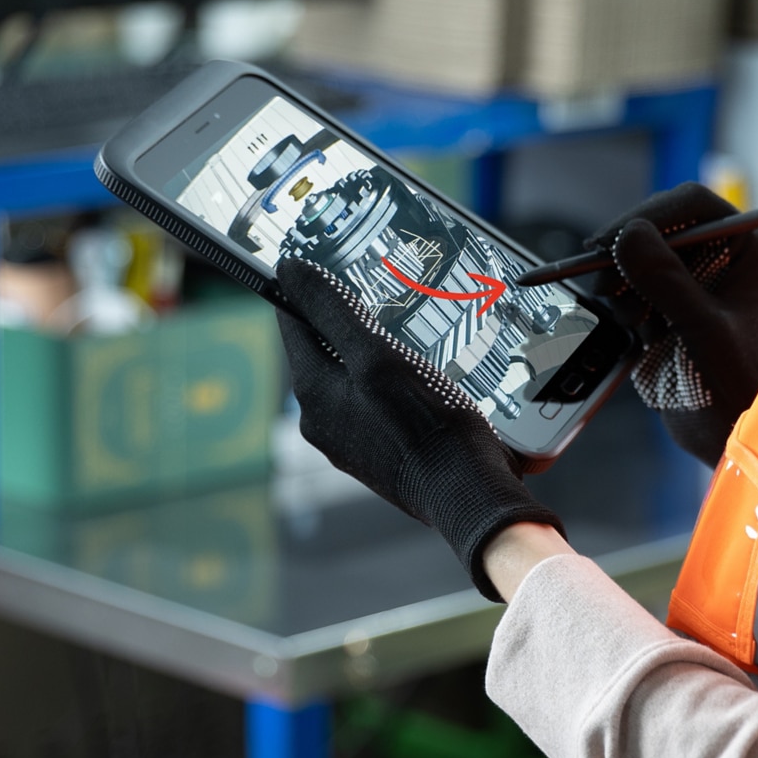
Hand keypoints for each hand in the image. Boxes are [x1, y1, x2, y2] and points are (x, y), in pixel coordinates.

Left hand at [274, 259, 564, 601]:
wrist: (469, 497)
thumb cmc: (427, 427)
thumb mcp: (378, 357)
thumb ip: (333, 312)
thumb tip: (289, 270)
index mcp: (314, 394)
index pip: (294, 325)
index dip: (305, 289)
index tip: (322, 260)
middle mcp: (325, 421)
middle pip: (325, 350)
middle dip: (346, 318)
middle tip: (378, 287)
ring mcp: (353, 440)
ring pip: (355, 376)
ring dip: (376, 349)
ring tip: (409, 326)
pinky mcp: (383, 454)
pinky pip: (379, 402)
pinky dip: (395, 380)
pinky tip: (426, 372)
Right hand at [588, 183, 757, 465]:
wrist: (728, 433)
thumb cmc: (736, 387)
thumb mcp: (701, 331)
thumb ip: (666, 281)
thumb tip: (629, 234)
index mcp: (745, 249)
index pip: (692, 205)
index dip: (649, 215)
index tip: (612, 240)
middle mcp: (720, 256)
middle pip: (658, 226)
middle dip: (628, 254)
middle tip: (605, 281)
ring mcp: (692, 280)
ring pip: (638, 256)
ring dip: (623, 282)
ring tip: (633, 319)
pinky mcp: (667, 304)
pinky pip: (631, 284)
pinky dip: (623, 302)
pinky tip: (637, 330)